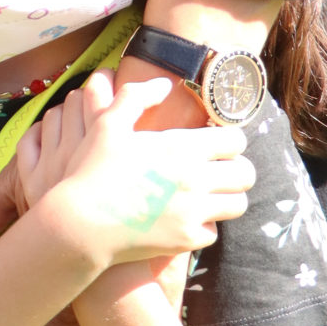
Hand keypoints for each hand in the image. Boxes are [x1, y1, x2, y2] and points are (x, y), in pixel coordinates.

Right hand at [20, 75, 252, 264]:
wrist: (80, 223)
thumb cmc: (92, 169)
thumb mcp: (108, 123)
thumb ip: (137, 96)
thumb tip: (164, 85)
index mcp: (182, 147)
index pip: (236, 140)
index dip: (230, 139)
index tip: (217, 141)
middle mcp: (195, 180)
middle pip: (246, 174)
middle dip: (237, 168)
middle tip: (220, 168)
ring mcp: (193, 213)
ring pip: (238, 205)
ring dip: (227, 198)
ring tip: (210, 194)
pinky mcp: (185, 240)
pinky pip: (213, 233)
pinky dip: (204, 226)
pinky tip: (187, 218)